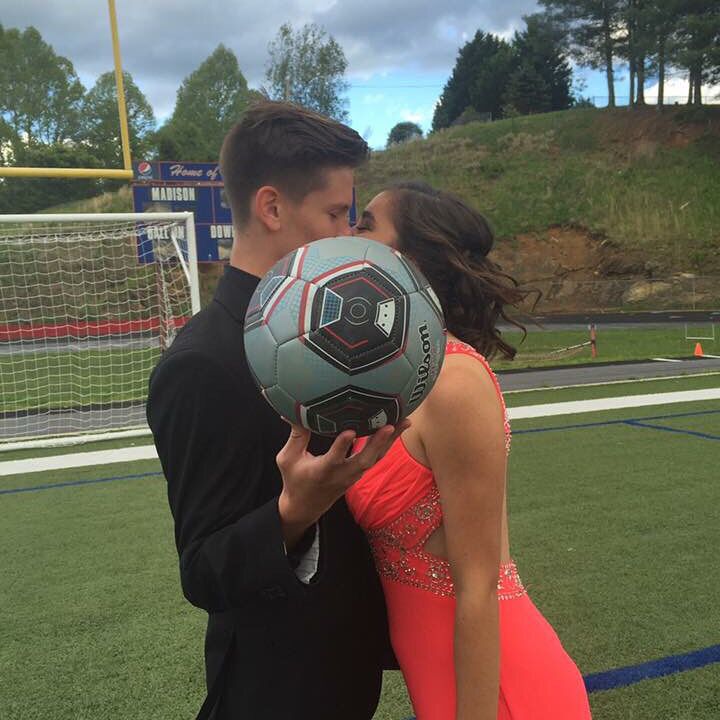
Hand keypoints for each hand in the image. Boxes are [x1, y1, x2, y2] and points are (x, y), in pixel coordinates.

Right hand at [276, 420, 410, 545]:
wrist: (305, 507)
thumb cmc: (294, 479)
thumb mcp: (287, 458)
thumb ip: (296, 435)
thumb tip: (293, 410)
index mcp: (321, 471)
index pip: (333, 458)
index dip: (342, 446)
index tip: (350, 432)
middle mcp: (341, 474)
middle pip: (363, 460)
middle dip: (378, 443)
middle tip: (390, 426)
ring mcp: (352, 475)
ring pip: (374, 459)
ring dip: (389, 441)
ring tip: (404, 422)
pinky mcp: (358, 473)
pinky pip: (375, 458)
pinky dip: (387, 444)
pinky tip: (397, 429)